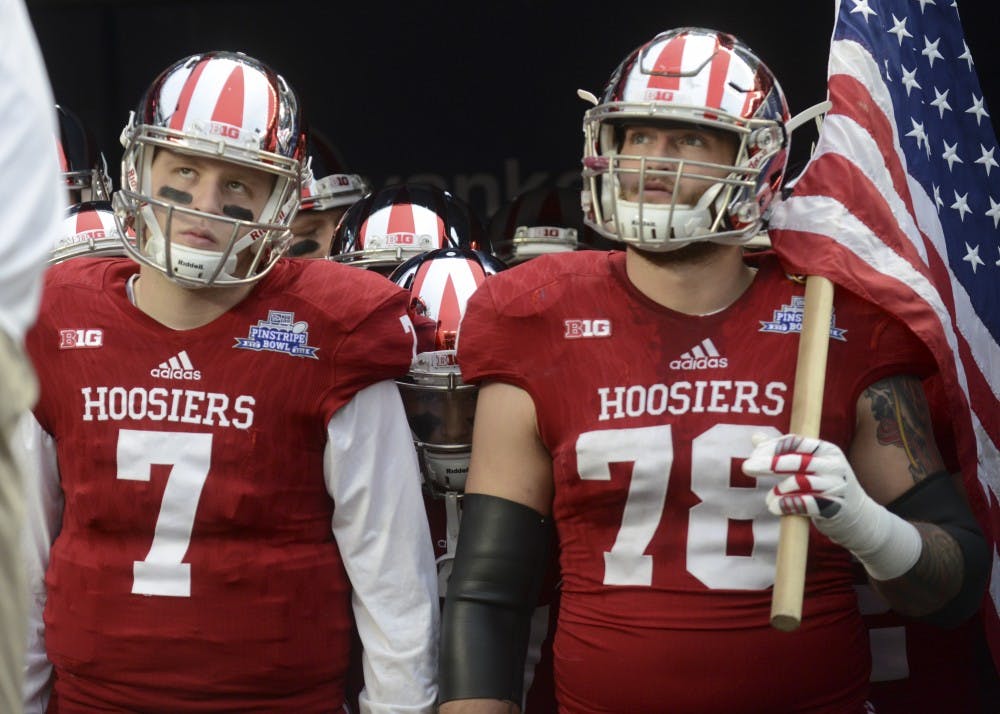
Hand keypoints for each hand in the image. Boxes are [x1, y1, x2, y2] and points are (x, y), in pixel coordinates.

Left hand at [742, 433, 921, 580]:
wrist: (859, 518)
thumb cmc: (825, 488)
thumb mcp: (808, 466)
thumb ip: (783, 451)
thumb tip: (755, 437)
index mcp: (826, 450)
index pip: (797, 442)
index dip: (773, 447)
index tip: (753, 454)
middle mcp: (833, 465)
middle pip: (797, 460)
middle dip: (769, 463)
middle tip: (746, 467)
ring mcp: (836, 486)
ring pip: (801, 483)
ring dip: (779, 491)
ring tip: (768, 500)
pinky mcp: (836, 507)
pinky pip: (808, 504)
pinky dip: (788, 505)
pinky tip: (776, 508)